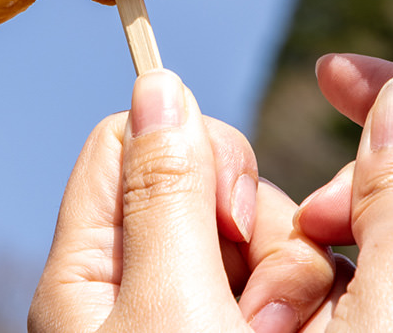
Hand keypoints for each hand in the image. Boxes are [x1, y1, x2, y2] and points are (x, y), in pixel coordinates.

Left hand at [30, 68, 343, 332]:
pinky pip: (289, 286)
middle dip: (261, 232)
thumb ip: (167, 193)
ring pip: (260, 235)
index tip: (229, 219)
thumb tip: (160, 84)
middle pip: (209, 185)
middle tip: (265, 312)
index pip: (131, 141)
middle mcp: (137, 287)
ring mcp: (193, 314)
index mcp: (87, 272)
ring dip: (292, 278)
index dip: (194, 155)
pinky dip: (305, 308)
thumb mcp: (168, 304)